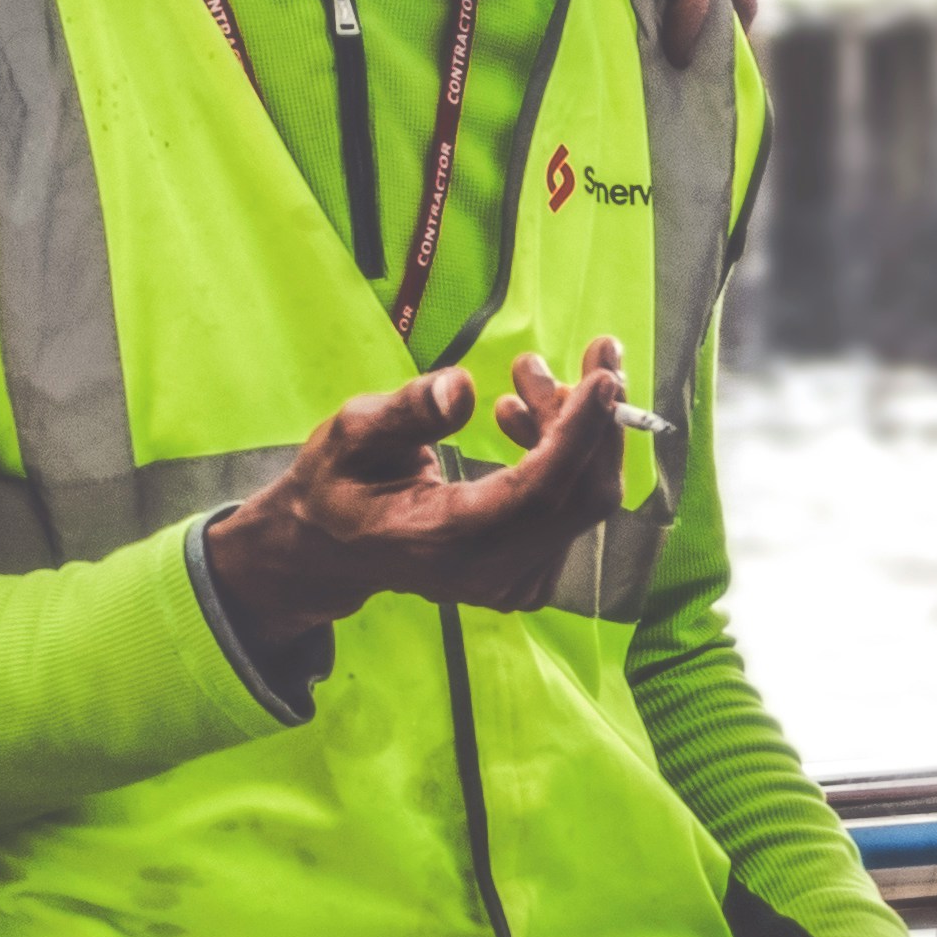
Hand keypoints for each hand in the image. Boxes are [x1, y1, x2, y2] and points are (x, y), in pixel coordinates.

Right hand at [199, 337, 632, 650]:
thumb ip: (405, 411)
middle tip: (582, 353)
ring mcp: (513, 583)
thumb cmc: (339, 483)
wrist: (332, 548)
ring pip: (582, 498)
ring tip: (524, 380)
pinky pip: (571, 510)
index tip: (605, 376)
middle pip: (580, 497)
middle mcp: (489, 572)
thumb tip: (462, 388)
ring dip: (574, 429)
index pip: (536, 491)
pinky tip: (521, 421)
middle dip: (593, 419)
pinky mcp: (529, 577)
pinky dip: (566, 456)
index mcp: (443, 538)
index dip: (579, 433)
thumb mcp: (350, 435)